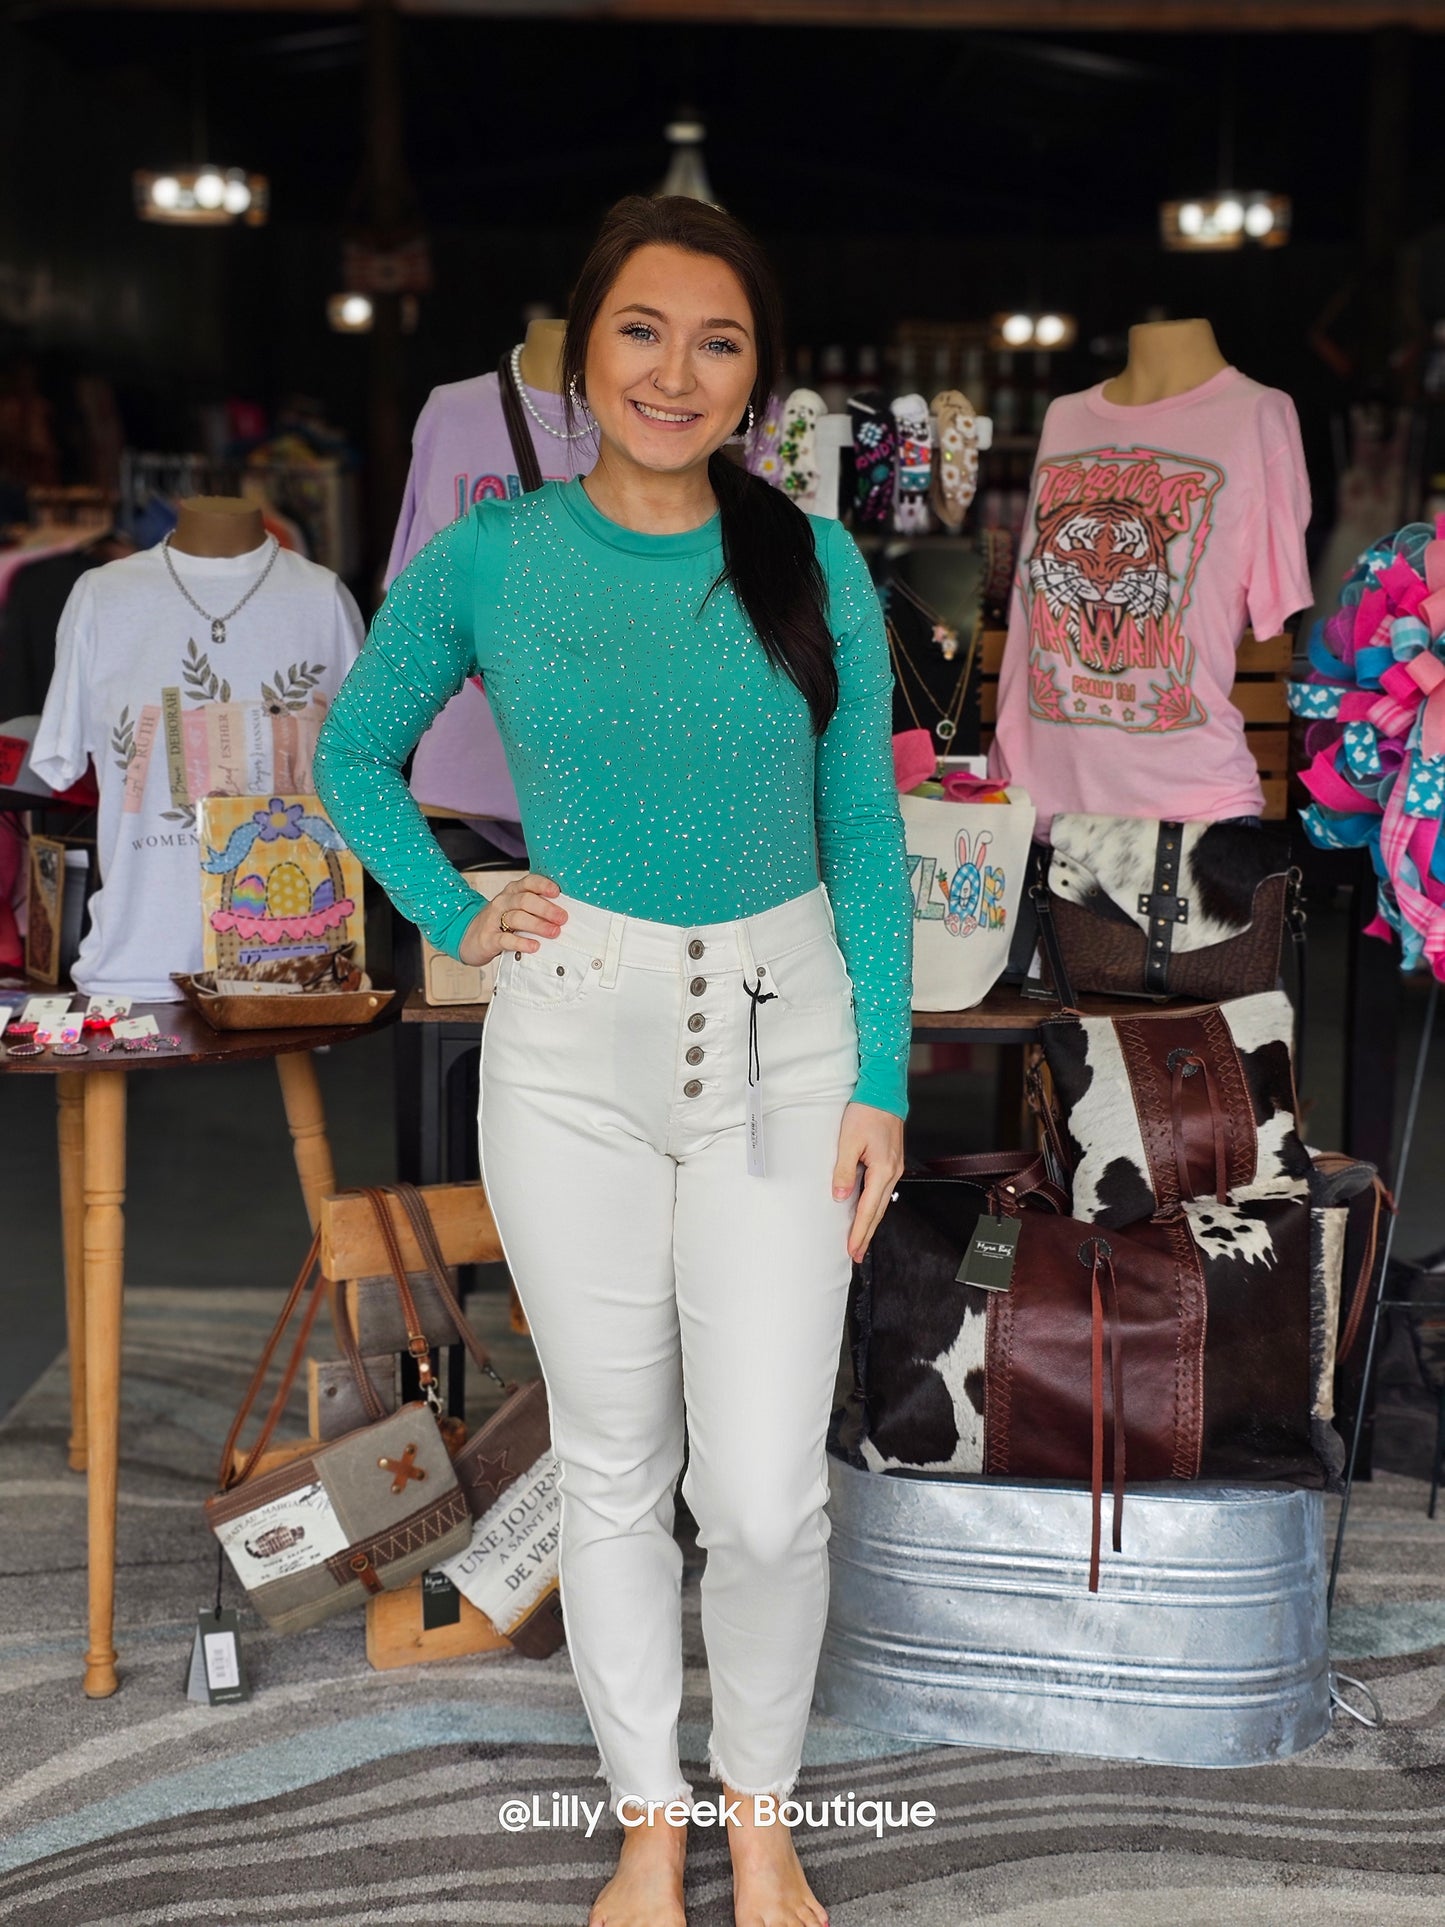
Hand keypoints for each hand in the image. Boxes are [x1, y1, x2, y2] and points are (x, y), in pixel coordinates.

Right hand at [457, 872, 565, 967]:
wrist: (471, 937)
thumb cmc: (501, 922)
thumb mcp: (517, 909)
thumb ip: (537, 907)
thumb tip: (566, 912)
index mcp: (513, 892)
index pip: (529, 882)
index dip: (543, 885)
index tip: (558, 892)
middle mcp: (504, 902)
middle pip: (525, 900)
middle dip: (546, 909)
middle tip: (562, 918)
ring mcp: (494, 919)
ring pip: (516, 917)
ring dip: (538, 925)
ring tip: (553, 932)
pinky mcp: (489, 939)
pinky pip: (505, 939)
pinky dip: (521, 942)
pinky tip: (533, 946)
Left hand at [831, 1100, 904, 1263]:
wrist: (883, 1091)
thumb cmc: (866, 1112)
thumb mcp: (848, 1141)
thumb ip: (844, 1171)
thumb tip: (840, 1197)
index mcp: (883, 1170)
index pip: (868, 1209)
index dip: (859, 1231)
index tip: (852, 1249)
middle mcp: (892, 1172)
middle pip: (878, 1211)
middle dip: (866, 1234)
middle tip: (857, 1254)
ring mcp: (894, 1167)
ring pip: (882, 1203)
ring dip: (870, 1222)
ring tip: (860, 1239)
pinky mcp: (891, 1162)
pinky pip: (882, 1191)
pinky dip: (874, 1206)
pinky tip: (867, 1211)